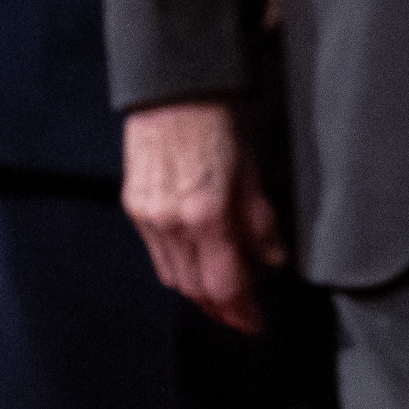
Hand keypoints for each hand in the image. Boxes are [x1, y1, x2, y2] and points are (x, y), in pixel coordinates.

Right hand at [121, 99, 286, 334]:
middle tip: (243, 316)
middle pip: (195, 288)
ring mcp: (147, 215)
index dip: (242, 312)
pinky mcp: (134, 204)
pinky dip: (178, 267)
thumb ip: (260, 220)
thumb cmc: (220, 115)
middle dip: (220, 309)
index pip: (224, 284)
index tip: (256, 325)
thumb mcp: (253, 167)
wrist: (174, 83)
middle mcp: (171, 222)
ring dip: (198, 292)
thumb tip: (274, 260)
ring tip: (223, 296)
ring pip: (172, 275)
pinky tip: (195, 263)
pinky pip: (156, 253)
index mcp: (206, 213)